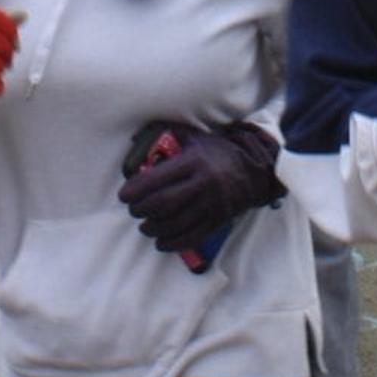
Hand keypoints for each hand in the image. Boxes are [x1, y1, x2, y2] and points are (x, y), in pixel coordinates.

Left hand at [118, 120, 283, 253]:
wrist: (252, 170)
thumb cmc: (215, 151)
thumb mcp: (193, 136)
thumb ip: (164, 133)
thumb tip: (134, 138)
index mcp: (193, 161)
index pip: (158, 178)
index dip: (136, 189)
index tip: (124, 195)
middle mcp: (203, 183)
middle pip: (163, 203)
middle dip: (141, 209)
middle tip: (133, 210)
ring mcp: (212, 204)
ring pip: (175, 223)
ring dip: (153, 228)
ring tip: (144, 226)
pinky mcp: (218, 220)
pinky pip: (191, 237)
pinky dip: (172, 243)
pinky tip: (160, 242)